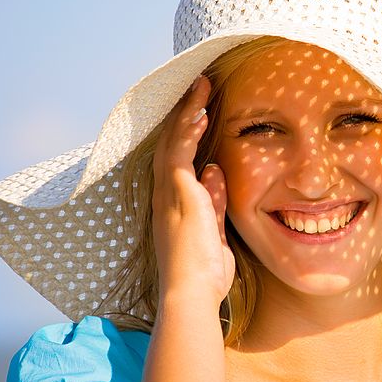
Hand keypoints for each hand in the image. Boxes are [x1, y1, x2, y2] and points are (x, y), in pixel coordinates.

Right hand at [151, 75, 234, 307]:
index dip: (188, 133)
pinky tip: (200, 112)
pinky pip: (179, 153)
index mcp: (175, 204)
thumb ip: (213, 201)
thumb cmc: (204, 273)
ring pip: (172, 141)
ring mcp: (169, 194)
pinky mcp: (177, 194)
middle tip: (200, 87)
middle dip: (185, 113)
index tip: (202, 112)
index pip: (179, 159)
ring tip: (202, 87)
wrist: (192, 294)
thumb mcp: (214, 231)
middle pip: (171, 143)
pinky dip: (188, 130)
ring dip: (188, 112)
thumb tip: (215, 172)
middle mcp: (166, 195)